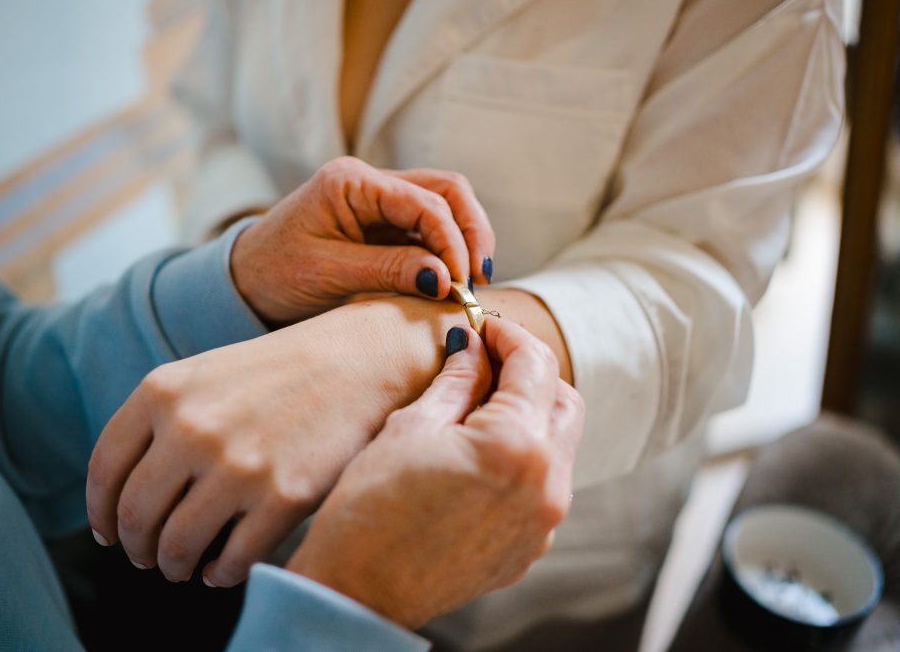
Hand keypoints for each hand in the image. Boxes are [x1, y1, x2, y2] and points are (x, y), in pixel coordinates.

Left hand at [85, 295, 468, 585]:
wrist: (359, 360)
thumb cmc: (277, 372)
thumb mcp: (204, 375)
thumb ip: (157, 423)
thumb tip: (122, 502)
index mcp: (163, 392)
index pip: (106, 471)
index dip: (101, 513)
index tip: (108, 534)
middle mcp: (193, 428)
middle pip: (136, 516)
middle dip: (137, 547)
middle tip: (147, 557)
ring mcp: (239, 465)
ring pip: (177, 547)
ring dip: (174, 566)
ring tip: (183, 566)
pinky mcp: (285, 496)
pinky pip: (233, 560)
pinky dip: (220, 574)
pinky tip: (223, 568)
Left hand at [231, 156, 494, 324]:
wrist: (243, 280)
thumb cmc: (275, 274)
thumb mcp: (329, 274)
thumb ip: (389, 271)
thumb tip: (446, 278)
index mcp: (350, 181)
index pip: (425, 201)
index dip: (452, 242)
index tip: (461, 285)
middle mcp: (370, 181)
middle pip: (447, 190)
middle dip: (470, 233)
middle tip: (477, 281)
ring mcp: (379, 199)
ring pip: (445, 204)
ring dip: (464, 240)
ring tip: (469, 283)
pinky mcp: (383, 221)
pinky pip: (429, 226)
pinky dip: (447, 250)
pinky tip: (451, 279)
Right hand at [287, 319, 583, 628]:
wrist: (358, 593)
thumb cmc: (369, 509)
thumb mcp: (410, 428)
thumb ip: (456, 382)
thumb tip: (472, 347)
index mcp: (517, 446)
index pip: (537, 365)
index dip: (510, 336)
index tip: (484, 328)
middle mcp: (546, 486)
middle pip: (564, 402)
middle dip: (530, 374)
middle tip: (486, 363)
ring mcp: (542, 523)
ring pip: (559, 445)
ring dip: (529, 416)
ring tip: (476, 409)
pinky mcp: (530, 547)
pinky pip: (542, 486)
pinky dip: (522, 458)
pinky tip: (477, 455)